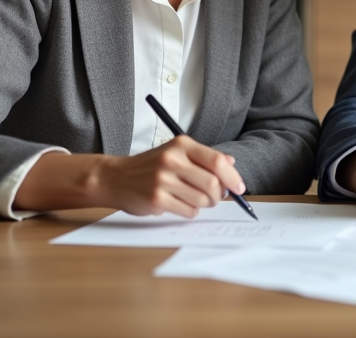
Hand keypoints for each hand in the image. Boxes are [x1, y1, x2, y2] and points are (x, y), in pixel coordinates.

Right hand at [96, 135, 245, 217]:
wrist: (115, 177)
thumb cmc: (150, 166)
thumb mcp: (176, 152)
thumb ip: (204, 157)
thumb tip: (231, 164)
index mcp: (181, 145)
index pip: (217, 161)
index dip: (233, 177)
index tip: (240, 188)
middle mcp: (172, 160)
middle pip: (212, 183)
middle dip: (220, 195)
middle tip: (216, 197)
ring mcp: (163, 180)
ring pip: (202, 199)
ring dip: (205, 204)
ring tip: (194, 199)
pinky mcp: (156, 199)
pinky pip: (188, 211)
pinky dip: (191, 211)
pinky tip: (180, 204)